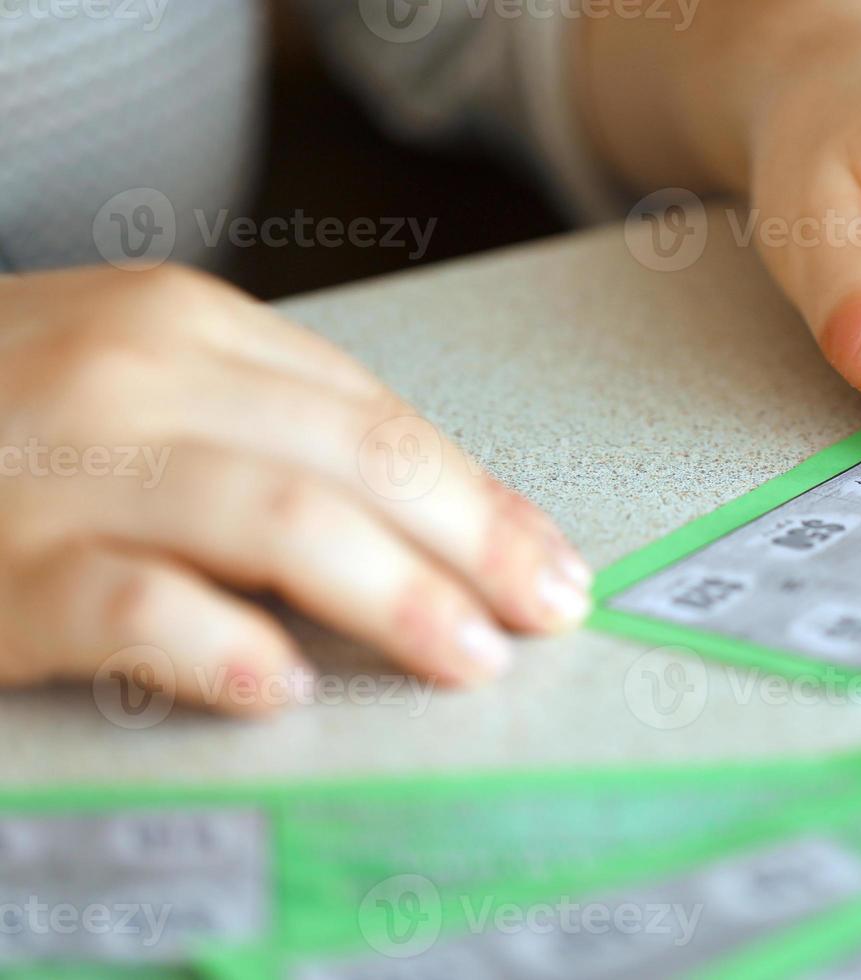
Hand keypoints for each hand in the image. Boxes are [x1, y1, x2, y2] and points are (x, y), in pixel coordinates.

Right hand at [0, 265, 590, 713]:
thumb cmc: (4, 414)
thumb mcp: (142, 383)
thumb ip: (269, 431)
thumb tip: (429, 525)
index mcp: (186, 326)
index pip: (377, 417)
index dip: (479, 496)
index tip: (549, 560)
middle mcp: (133, 376)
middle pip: (352, 460)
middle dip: (472, 542)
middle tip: (547, 609)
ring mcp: (58, 468)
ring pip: (270, 519)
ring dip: (391, 594)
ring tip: (469, 655)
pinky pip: (123, 603)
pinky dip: (212, 644)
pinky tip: (282, 685)